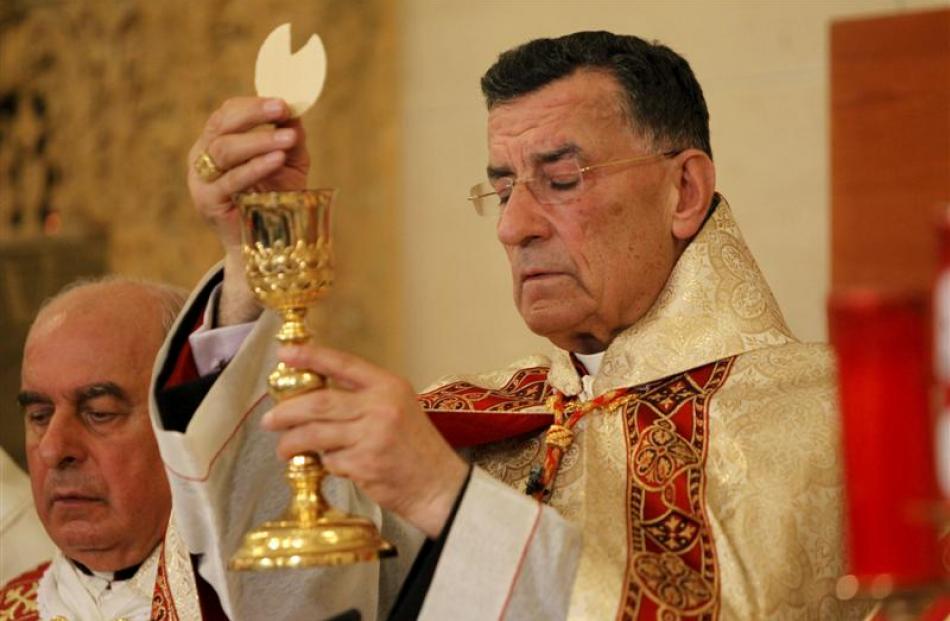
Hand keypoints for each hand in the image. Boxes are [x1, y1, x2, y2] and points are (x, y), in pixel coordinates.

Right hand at [187, 97, 309, 324]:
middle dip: (253, 115)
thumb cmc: (276, 198)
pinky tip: (277, 159)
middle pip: (221, 126)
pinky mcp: (208, 202)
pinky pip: (231, 180)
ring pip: (224, 150)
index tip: (282, 102)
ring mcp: (201, 180)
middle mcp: (202, 156)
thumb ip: (290, 138)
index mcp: (217, 141)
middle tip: (282, 109)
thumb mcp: (288, 163)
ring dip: (258, 141)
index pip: (227, 114)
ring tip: (287, 138)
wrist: (267, 243)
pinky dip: (255, 167)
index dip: (253, 105)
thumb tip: (297, 112)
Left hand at [261, 344, 468, 537]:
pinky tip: (328, 465)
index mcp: (389, 386)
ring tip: (283, 447)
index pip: (343, 364)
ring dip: (292, 442)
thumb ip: (364, 398)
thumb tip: (315, 395)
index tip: (285, 354)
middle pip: (319, 402)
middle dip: (287, 411)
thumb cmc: (415, 447)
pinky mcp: (364, 464)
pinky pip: (329, 460)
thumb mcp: (399, 407)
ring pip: (316, 434)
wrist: (438, 485)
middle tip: (270, 419)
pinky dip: (323, 463)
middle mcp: (381, 407)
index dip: (311, 357)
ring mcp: (372, 436)